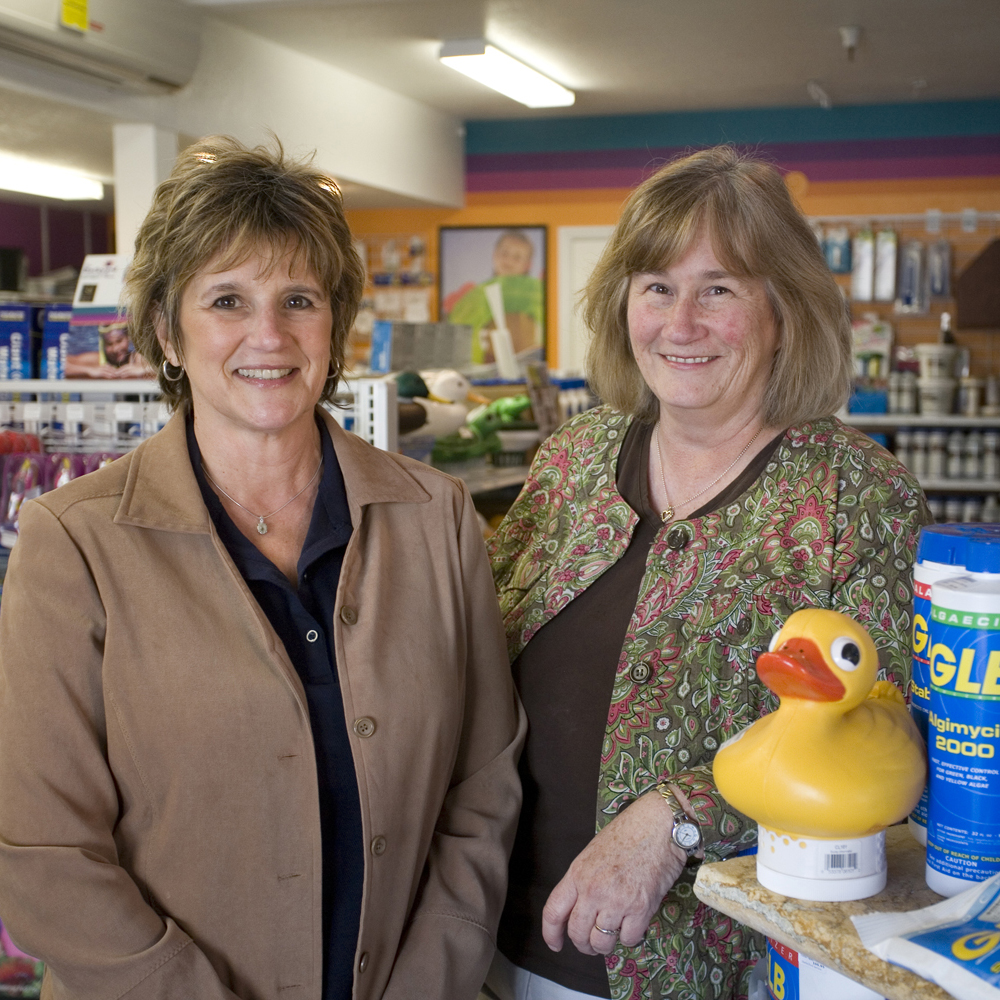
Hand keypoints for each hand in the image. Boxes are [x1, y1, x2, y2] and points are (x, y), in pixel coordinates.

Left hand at [541, 788, 697, 956]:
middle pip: (577, 932)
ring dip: (604, 946)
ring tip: (611, 937)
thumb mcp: (593, 852)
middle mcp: (593, 890)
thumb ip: (583, 880)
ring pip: (601, 942)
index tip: (555, 944)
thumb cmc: (628, 832)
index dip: (550, 934)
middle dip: (582, 944)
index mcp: (577, 873)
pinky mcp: (641, 909)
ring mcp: (616, 901)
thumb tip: (581, 907)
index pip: (553, 911)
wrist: (658, 824)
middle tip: (590, 944)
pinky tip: (632, 924)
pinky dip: (630, 937)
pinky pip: (628, 939)